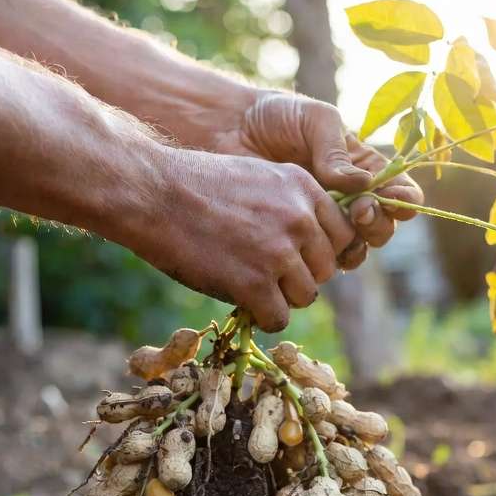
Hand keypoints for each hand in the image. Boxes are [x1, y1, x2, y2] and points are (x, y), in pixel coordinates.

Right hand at [112, 145, 356, 331]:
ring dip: (281, 298)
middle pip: (327, 269)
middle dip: (300, 276)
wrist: (153, 194)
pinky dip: (262, 317)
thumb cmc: (198, 186)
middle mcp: (300, 218)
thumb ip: (292, 204)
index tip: (295, 256)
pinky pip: (279, 318)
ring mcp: (279, 252)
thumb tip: (315, 243)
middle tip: (266, 273)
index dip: (319, 251)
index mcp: (305, 188)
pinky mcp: (254, 284)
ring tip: (250, 284)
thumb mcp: (260, 177)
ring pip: (306, 296)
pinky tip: (241, 301)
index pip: (343, 235)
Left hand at [212, 90, 423, 268]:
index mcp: (365, 169)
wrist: (230, 132)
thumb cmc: (277, 117)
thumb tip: (362, 185)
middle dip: (378, 224)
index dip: (404, 201)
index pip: (400, 191)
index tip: (389, 200)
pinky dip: (325, 260)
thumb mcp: (315, 120)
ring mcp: (326, 222)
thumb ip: (337, 152)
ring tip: (337, 231)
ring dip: (356, 246)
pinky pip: (323, 260)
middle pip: (383, 227)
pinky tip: (312, 247)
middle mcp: (352, 199)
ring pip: (357, 249)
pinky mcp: (300, 239)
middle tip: (359, 212)